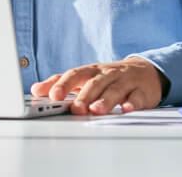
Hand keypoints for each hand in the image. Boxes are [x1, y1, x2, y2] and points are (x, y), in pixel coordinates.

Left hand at [30, 57, 167, 115]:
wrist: (145, 71)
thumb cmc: (109, 77)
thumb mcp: (86, 78)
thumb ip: (61, 84)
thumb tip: (36, 90)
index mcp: (91, 71)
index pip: (74, 75)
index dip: (62, 84)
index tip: (50, 95)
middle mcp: (106, 74)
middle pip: (94, 83)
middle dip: (83, 96)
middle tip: (75, 108)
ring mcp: (125, 81)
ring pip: (114, 89)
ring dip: (105, 100)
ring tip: (96, 110)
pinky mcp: (142, 91)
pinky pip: (137, 97)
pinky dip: (132, 103)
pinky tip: (127, 109)